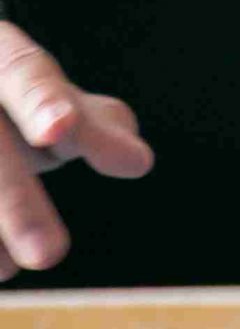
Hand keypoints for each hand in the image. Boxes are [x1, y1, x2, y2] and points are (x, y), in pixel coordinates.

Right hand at [0, 21, 154, 279]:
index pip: (24, 73)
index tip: (59, 130)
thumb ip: (98, 127)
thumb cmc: (19, 100)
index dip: (42, 101)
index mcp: (4, 58)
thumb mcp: (58, 101)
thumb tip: (138, 162)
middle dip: (14, 202)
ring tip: (10, 270)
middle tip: (50, 254)